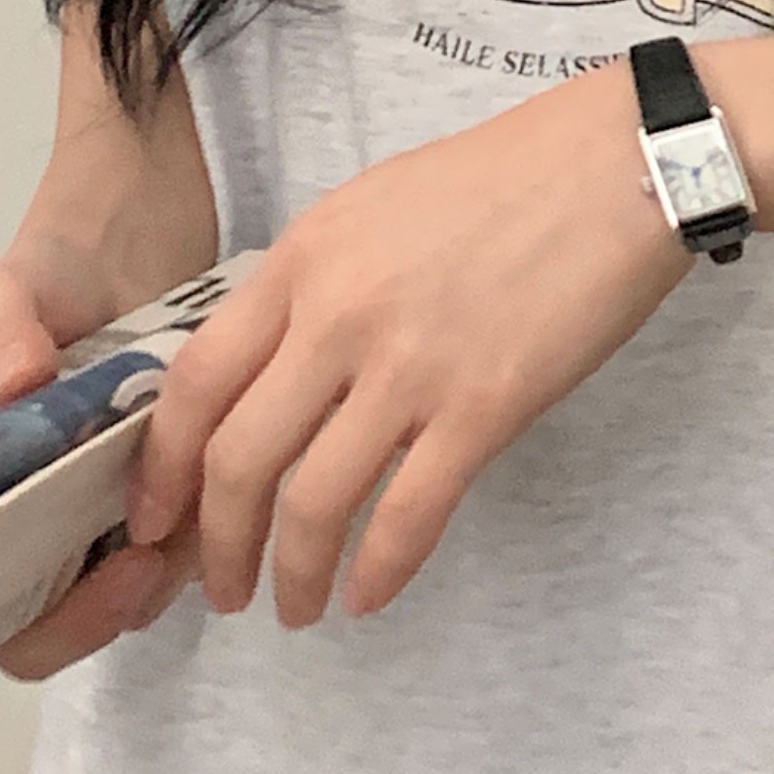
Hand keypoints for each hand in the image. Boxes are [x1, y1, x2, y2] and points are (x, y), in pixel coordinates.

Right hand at [0, 222, 204, 726]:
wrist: (140, 236)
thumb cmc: (46, 274)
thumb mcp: (2, 294)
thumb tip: (16, 387)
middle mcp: (26, 522)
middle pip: (32, 625)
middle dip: (72, 621)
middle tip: (121, 571)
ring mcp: (99, 518)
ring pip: (113, 600)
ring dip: (136, 592)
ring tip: (163, 540)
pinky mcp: (170, 500)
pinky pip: (181, 555)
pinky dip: (190, 548)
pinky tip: (201, 508)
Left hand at [125, 58, 693, 626]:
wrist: (618, 164)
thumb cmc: (504, 179)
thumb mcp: (371, 209)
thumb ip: (313, 286)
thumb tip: (276, 371)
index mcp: (302, 261)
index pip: (195, 384)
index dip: (163, 468)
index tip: (156, 519)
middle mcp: (339, 316)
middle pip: (239, 458)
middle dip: (217, 543)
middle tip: (220, 588)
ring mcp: (411, 364)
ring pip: (315, 500)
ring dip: (293, 573)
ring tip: (293, 608)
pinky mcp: (486, 405)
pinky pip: (411, 511)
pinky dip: (381, 569)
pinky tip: (369, 598)